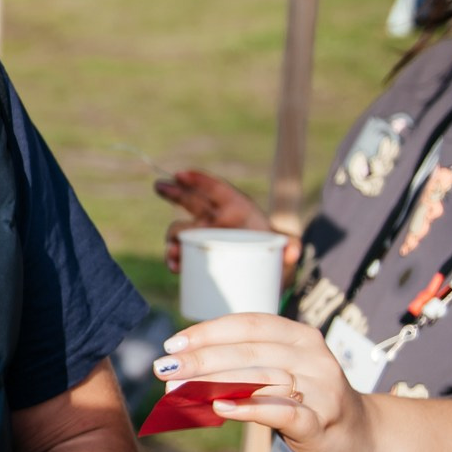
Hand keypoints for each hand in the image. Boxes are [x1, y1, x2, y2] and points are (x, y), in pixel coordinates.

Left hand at [153, 313, 375, 451]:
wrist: (363, 442)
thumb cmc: (310, 404)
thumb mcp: (281, 376)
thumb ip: (243, 368)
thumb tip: (183, 369)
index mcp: (301, 338)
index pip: (248, 325)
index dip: (207, 332)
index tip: (172, 344)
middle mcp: (313, 358)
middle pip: (249, 352)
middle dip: (201, 360)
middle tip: (164, 369)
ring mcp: (321, 390)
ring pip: (260, 379)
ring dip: (214, 384)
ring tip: (178, 390)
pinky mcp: (322, 423)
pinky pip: (282, 413)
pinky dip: (249, 408)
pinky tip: (219, 408)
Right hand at [156, 169, 291, 272]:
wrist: (266, 278)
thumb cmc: (275, 254)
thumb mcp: (286, 248)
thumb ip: (291, 246)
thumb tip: (293, 252)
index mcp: (235, 208)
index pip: (215, 189)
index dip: (198, 179)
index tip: (181, 173)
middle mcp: (215, 220)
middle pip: (190, 201)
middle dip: (173, 191)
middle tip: (159, 185)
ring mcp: (203, 238)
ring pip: (181, 231)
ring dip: (173, 238)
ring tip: (174, 250)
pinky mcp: (197, 256)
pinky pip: (180, 254)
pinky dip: (174, 259)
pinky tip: (175, 266)